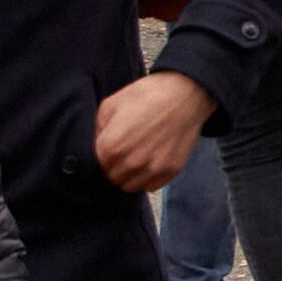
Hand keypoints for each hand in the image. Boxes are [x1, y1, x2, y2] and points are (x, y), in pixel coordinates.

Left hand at [92, 69, 211, 193]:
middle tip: (123, 153)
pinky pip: (151, 186)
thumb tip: (96, 144)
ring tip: (135, 160)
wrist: (185, 94)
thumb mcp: (111, 104)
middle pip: (112, 178)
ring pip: (130, 186)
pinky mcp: (171, 170)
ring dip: (129, 176)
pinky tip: (149, 163)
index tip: (107, 151)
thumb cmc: (148, 95)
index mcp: (111, 146)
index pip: (96, 167)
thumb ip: (98, 129)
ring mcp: (153, 168)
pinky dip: (147, 179)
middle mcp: (131, 162)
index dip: (100, 158)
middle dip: (114, 168)